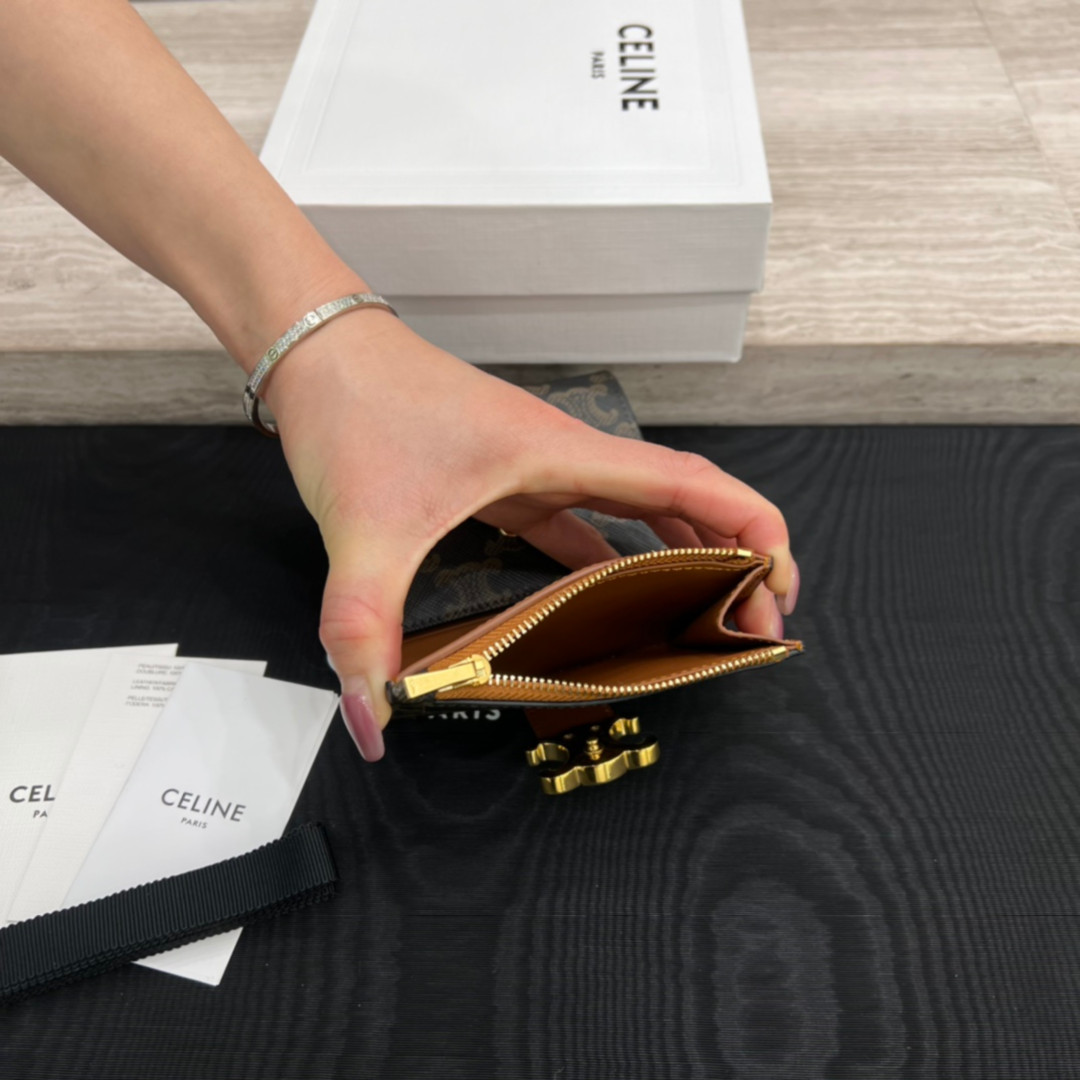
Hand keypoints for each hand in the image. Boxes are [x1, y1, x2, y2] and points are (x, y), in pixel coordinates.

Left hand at [265, 310, 799, 762]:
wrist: (319, 351)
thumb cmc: (356, 408)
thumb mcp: (363, 531)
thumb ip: (365, 631)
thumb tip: (374, 718)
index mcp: (560, 455)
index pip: (690, 485)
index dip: (753, 532)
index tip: (780, 586)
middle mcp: (564, 457)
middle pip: (681, 501)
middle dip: (732, 557)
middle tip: (753, 624)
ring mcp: (538, 468)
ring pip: (636, 511)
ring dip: (680, 556)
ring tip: (705, 614)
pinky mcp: (508, 481)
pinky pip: (581, 523)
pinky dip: (610, 559)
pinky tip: (610, 597)